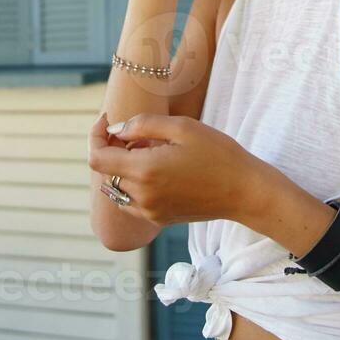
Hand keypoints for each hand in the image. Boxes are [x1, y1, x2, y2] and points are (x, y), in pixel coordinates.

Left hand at [87, 112, 267, 227]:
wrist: (244, 191)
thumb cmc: (218, 154)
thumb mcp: (181, 127)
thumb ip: (142, 125)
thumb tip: (115, 130)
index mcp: (144, 170)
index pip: (97, 157)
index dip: (95, 136)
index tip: (107, 121)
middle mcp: (141, 195)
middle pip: (107, 171)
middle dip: (113, 147)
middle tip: (137, 132)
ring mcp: (149, 211)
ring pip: (117, 187)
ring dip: (123, 166)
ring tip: (149, 150)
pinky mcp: (159, 218)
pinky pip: (131, 202)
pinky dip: (132, 184)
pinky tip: (155, 170)